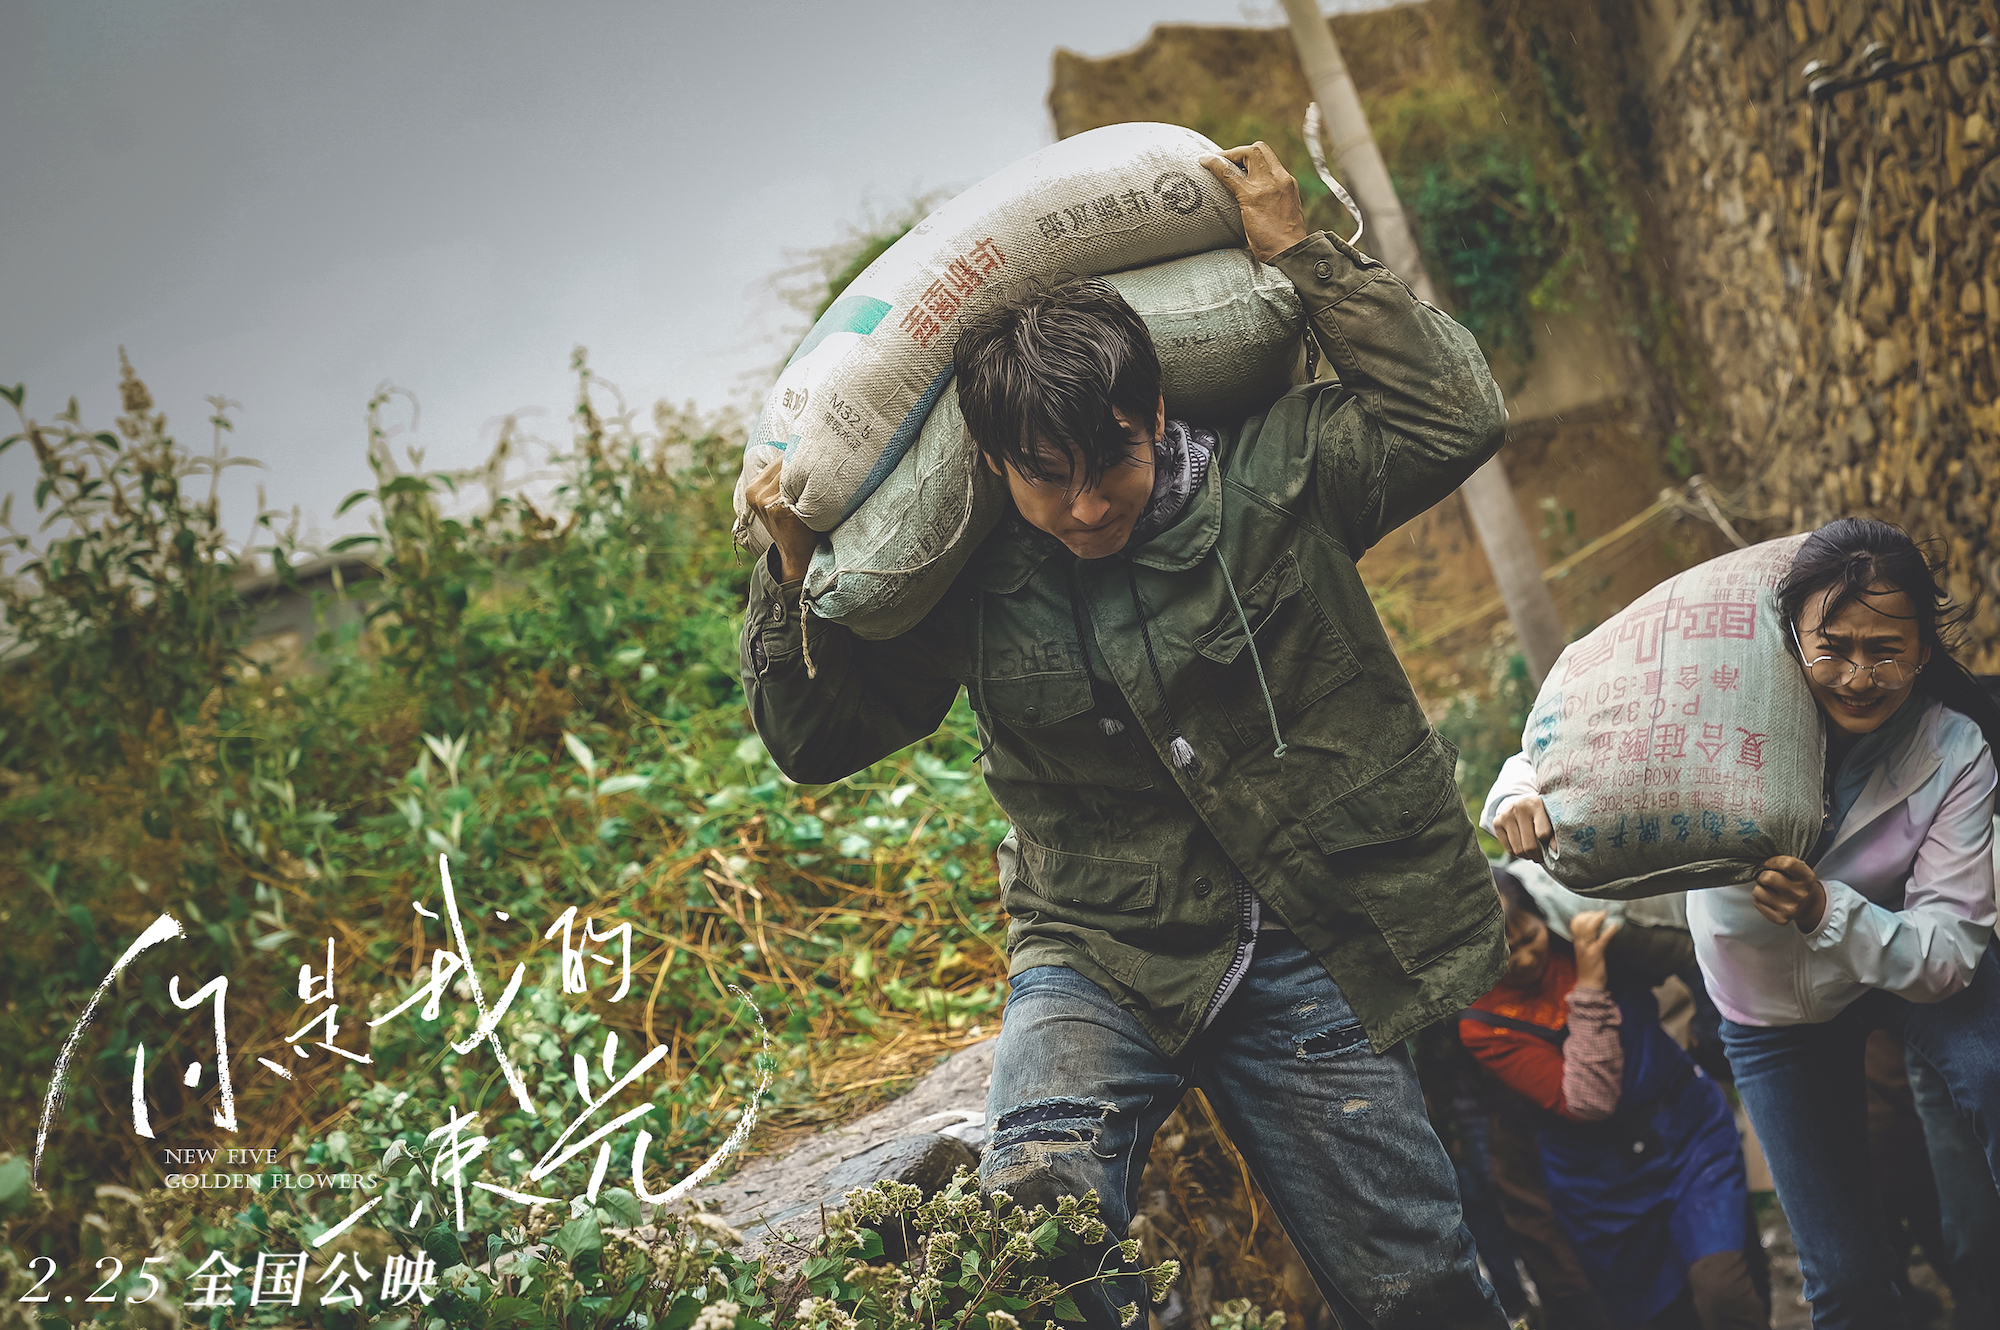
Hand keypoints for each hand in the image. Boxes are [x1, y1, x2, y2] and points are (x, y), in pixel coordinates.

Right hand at [743, 458, 817, 584]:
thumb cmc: (796, 525)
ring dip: (810, 468)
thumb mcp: (783, 501)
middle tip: (827, 451)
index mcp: (753, 489)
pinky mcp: (778, 509)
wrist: (796, 555)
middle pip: (783, 463)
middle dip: (805, 458)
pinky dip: (811, 482)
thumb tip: (806, 452)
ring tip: (828, 465)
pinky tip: (825, 480)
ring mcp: (765, 501)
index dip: (798, 453)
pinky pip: (796, 485)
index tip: (818, 446)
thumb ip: (785, 481)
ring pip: (791, 472)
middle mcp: (755, 493)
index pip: (778, 460)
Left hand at [1199, 143, 1309, 264]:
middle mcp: (1280, 178)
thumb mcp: (1283, 214)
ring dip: (1226, 156)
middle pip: (1257, 149)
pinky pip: (1229, 174)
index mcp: (1288, 182)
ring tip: (1209, 161)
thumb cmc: (1284, 242)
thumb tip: (1256, 202)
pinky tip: (1204, 162)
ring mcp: (1266, 186)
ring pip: (1245, 154)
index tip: (1235, 164)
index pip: (1268, 157)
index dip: (1249, 155)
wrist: (1290, 253)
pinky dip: (1215, 164)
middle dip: (1237, 152)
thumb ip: (1272, 202)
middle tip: (1221, 161)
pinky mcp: (1252, 197)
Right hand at [1491, 795, 1551, 861]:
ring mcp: (1506, 815)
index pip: (1543, 834)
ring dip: (1527, 856)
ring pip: (1518, 850)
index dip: (1549, 846)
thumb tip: (1554, 849)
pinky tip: (1522, 847)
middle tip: (1541, 857)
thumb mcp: (1551, 818)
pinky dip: (1517, 854)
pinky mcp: (1497, 822)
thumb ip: (1555, 832)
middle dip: (1537, 856)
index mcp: (1537, 805)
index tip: (1553, 849)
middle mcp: (1519, 808)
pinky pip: (1508, 850)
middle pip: (1529, 846)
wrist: (1522, 804)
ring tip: (1533, 853)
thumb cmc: (1542, 815)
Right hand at [1571, 910, 1620, 989]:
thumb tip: (1596, 931)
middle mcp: (1580, 944)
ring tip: (1606, 914)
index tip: (1591, 912)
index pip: (1575, 924)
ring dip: (1598, 919)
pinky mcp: (1596, 953)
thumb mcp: (1584, 953)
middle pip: (1582, 923)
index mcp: (1577, 943)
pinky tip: (1615, 925)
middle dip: (1591, 915)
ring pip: (1590, 928)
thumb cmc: (1588, 969)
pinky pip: (1602, 938)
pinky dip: (1609, 930)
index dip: (1582, 916)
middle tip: (1601, 912)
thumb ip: (1587, 942)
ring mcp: (1587, 948)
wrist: (1589, 985)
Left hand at [1754, 856, 1827, 931]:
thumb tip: (1759, 859)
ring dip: (1760, 888)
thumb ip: (1782, 863)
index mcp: (1806, 878)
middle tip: (1767, 877)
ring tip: (1769, 889)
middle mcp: (1800, 894)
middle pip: (1767, 878)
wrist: (1809, 906)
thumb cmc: (1797, 882)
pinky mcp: (1780, 919)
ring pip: (1758, 891)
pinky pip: (1757, 903)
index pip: (1786, 864)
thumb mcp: (1798, 870)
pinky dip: (1760, 900)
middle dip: (1763, 875)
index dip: (1772, 861)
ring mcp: (1790, 908)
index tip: (1767, 863)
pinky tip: (1770, 899)